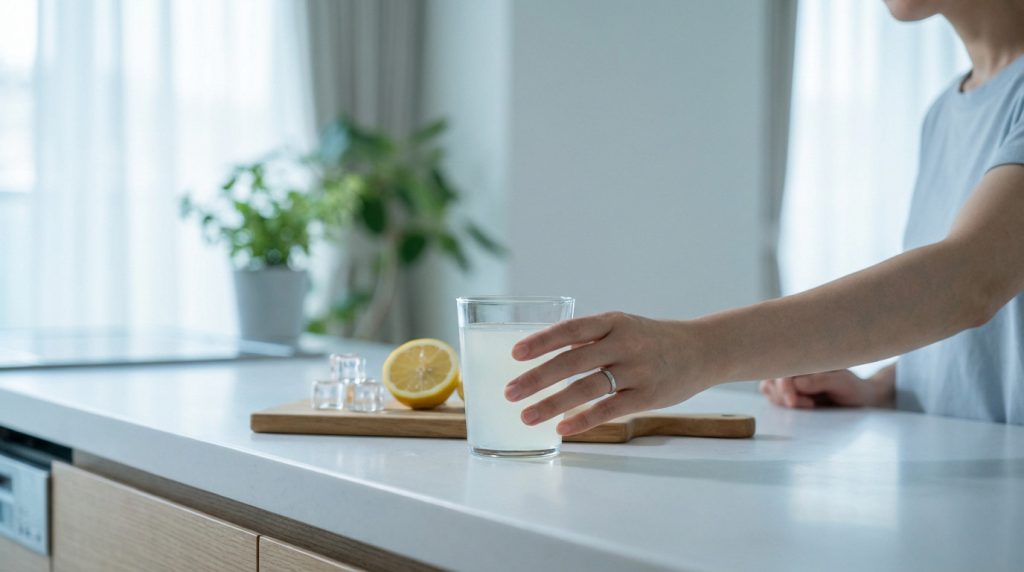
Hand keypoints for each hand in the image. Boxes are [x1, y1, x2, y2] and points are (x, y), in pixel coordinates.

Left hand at [504, 312, 712, 435]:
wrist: (702, 350)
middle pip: (572, 362)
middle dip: (537, 378)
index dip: (542, 342)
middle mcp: (623, 344)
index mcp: (613, 323)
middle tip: (510, 392)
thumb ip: (590, 341)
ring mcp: (637, 370)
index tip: (515, 354)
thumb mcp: (623, 328)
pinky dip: (583, 420)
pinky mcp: (648, 396)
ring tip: (526, 416)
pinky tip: (562, 429)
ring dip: (552, 404)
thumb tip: (546, 357)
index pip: (571, 330)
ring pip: (587, 389)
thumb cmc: (652, 340)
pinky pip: (609, 410)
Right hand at [759, 370, 877, 407]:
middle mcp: (793, 364)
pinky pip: (772, 396)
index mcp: (805, 356)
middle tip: (810, 405)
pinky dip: (782, 403)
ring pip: (768, 387)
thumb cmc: (852, 388)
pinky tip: (803, 406)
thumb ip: (822, 381)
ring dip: (783, 400)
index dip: (784, 386)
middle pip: (771, 378)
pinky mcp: (785, 390)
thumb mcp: (843, 383)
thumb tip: (797, 383)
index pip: (783, 368)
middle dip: (783, 395)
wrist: (858, 399)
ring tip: (810, 405)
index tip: (793, 402)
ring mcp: (787, 377)